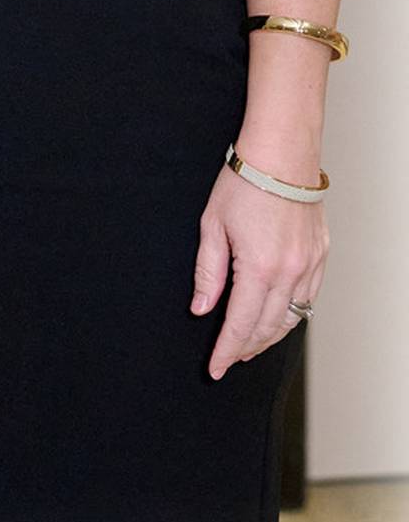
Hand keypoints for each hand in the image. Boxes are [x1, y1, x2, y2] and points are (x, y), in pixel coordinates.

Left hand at [191, 163, 327, 378]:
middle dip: (247, 347)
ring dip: (270, 335)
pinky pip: (309, 298)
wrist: (281, 154)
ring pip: (293, 318)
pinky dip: (292, 314)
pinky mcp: (319, 256)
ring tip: (250, 344)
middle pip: (269, 327)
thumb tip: (202, 309)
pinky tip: (278, 317)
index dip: (226, 349)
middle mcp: (290, 273)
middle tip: (230, 358)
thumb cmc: (243, 183)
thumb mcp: (212, 226)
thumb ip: (208, 272)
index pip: (241, 324)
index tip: (216, 368)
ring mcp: (309, 265)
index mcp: (259, 268)